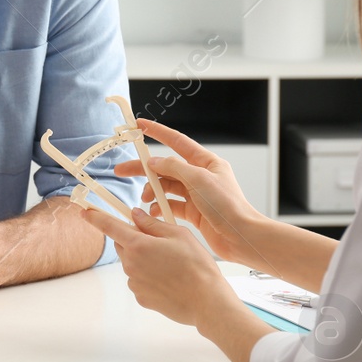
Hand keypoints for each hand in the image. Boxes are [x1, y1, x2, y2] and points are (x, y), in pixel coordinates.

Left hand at [81, 207, 236, 326]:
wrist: (206, 302)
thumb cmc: (196, 266)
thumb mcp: (179, 235)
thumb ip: (152, 224)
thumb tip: (135, 215)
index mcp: (138, 245)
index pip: (110, 226)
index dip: (96, 217)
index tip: (85, 211)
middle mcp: (130, 264)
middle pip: (123, 245)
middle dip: (134, 240)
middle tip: (159, 242)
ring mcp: (134, 282)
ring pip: (132, 263)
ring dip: (144, 259)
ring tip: (170, 264)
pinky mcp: (140, 297)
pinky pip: (139, 280)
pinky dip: (149, 277)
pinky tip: (168, 279)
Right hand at [119, 119, 269, 267]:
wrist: (240, 236)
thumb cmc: (227, 206)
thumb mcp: (199, 180)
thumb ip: (174, 167)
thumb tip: (154, 161)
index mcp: (206, 162)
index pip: (177, 142)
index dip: (157, 132)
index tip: (139, 125)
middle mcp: (200, 176)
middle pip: (165, 166)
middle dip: (143, 168)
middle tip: (121, 170)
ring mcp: (195, 194)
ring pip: (165, 186)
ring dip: (152, 191)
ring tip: (143, 199)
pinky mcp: (192, 211)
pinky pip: (170, 204)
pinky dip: (159, 207)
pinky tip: (153, 212)